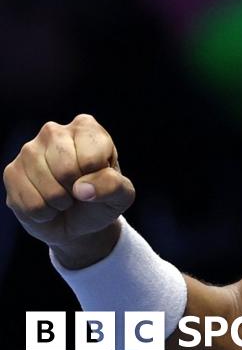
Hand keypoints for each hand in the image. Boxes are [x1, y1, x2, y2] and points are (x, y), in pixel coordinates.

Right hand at [3, 114, 134, 263]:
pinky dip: (43, 212)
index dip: (97, 179)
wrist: (76, 221)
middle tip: (79, 191)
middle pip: (66, 169)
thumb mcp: (122, 194)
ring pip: (47, 187)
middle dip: (76, 191)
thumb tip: (82, 189)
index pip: (92, 157)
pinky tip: (47, 204)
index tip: (97, 179)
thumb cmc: (102, 199)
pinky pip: (29, 203)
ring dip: (60, 203)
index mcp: (86, 128)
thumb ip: (112, 186)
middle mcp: (54, 132)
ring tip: (64, 197)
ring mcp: (29, 150)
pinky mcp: (11, 172)